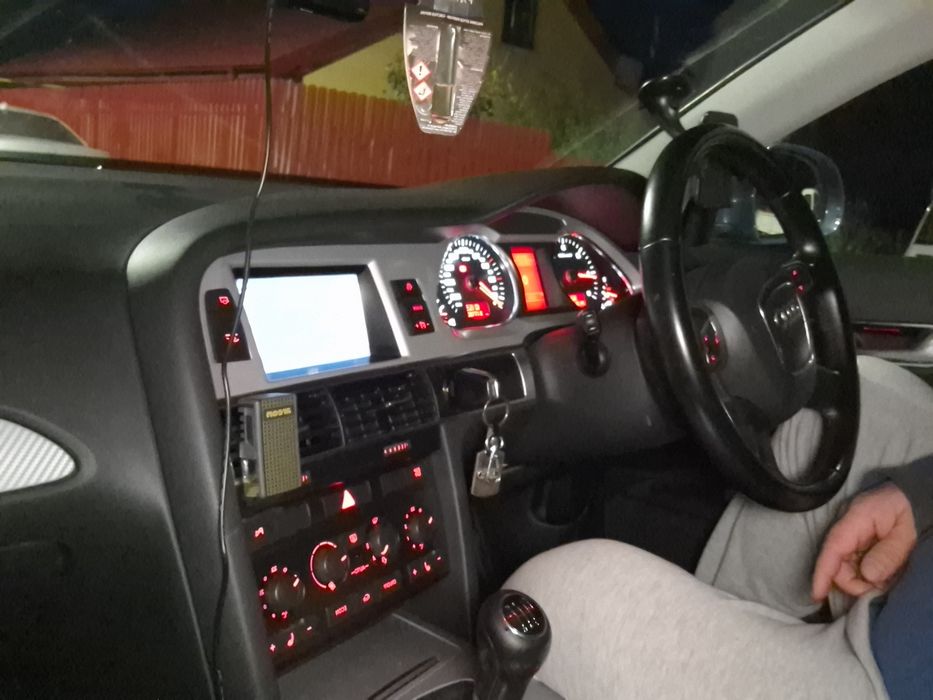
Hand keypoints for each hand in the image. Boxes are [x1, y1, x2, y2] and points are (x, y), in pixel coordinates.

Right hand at [811, 483, 916, 601]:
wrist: (908, 493)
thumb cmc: (906, 510)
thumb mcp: (904, 533)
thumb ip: (888, 554)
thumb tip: (867, 576)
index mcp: (854, 521)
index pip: (832, 549)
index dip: (822, 574)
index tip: (817, 596)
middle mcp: (845, 528)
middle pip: (837, 563)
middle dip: (853, 583)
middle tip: (879, 589)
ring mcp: (849, 535)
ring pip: (844, 566)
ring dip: (860, 580)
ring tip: (883, 582)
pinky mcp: (854, 541)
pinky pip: (852, 563)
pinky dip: (863, 574)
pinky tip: (879, 576)